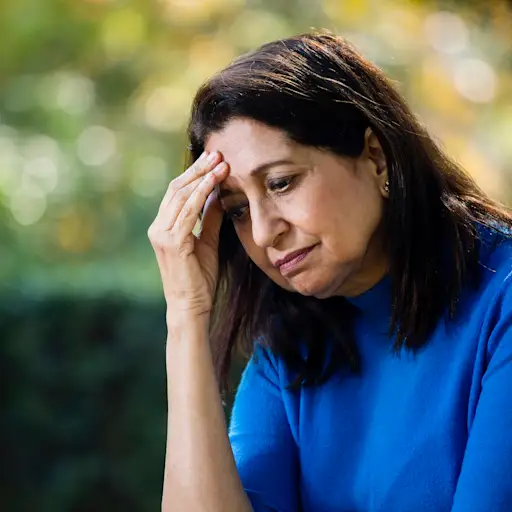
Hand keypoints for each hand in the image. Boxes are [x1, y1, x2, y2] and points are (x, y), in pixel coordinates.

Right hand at [148, 151, 228, 326]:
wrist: (191, 306)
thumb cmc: (199, 278)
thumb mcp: (206, 241)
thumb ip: (209, 218)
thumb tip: (217, 194)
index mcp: (164, 226)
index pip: (178, 192)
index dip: (195, 174)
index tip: (215, 160)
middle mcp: (158, 227)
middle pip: (177, 188)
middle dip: (198, 169)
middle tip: (217, 153)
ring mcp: (161, 234)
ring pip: (181, 196)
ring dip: (202, 177)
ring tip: (220, 162)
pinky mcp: (171, 241)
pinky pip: (187, 211)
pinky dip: (201, 194)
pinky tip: (214, 182)